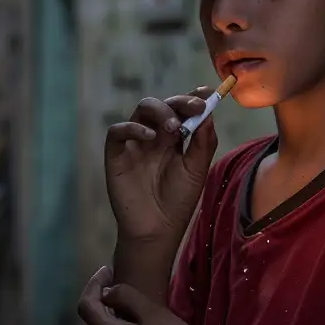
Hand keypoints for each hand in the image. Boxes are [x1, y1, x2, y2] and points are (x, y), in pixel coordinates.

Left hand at [76, 267, 232, 324]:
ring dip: (119, 318)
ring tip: (142, 309)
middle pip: (99, 321)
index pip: (86, 307)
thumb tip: (106, 293)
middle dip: (108, 301)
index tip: (107, 271)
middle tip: (127, 284)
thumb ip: (126, 298)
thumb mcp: (155, 314)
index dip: (92, 285)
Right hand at [103, 89, 218, 245]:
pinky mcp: (116, 155)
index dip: (193, 97)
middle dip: (179, 102)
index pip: (182, 109)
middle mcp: (155, 137)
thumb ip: (203, 140)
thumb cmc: (178, 201)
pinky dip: (132, 128)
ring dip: (159, 110)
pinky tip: (150, 136)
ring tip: (173, 127)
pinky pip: (117, 131)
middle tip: (194, 109)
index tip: (207, 94)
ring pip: (141, 110)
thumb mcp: (197, 168)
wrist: (157, 230)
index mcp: (175, 138)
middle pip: (163, 104)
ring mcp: (135, 144)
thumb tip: (208, 110)